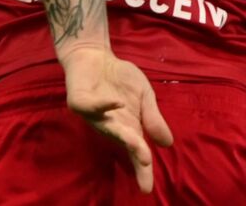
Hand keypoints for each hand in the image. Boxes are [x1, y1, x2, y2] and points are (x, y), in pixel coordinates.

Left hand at [62, 46, 174, 193]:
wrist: (95, 57)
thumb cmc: (120, 78)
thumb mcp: (144, 96)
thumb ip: (153, 118)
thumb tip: (167, 144)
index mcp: (128, 126)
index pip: (137, 150)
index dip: (141, 169)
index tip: (147, 188)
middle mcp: (110, 125)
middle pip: (124, 143)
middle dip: (134, 153)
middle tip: (144, 162)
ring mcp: (93, 115)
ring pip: (107, 128)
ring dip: (121, 134)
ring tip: (136, 142)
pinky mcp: (78, 102)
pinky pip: (90, 107)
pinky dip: (104, 105)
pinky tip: (116, 103)